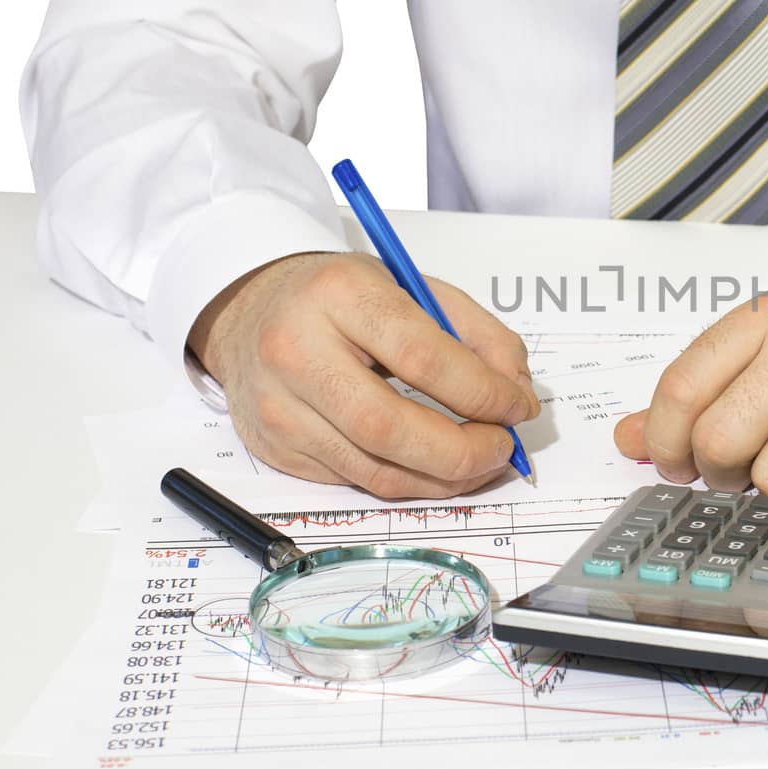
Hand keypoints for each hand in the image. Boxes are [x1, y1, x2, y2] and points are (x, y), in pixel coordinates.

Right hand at [187, 252, 539, 499]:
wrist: (249, 309)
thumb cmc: (340, 297)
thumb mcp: (410, 286)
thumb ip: (476, 333)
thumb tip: (518, 391)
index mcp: (338, 296)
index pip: (423, 358)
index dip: (482, 392)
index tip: (518, 407)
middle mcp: (297, 352)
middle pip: (391, 428)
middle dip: (463, 452)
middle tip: (503, 449)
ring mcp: (279, 407)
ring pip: (374, 469)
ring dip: (442, 479)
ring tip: (479, 463)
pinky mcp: (274, 449)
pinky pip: (354, 481)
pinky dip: (407, 482)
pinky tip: (434, 467)